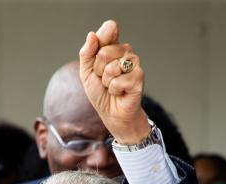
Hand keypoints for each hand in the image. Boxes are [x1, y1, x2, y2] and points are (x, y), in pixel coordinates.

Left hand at [77, 20, 148, 144]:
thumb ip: (86, 53)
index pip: (110, 28)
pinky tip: (120, 92)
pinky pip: (118, 81)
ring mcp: (134, 63)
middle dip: (98, 70)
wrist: (111, 112)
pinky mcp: (139, 77)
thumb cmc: (100, 91)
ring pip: (111, 67)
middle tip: (104, 79)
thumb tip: (92, 35)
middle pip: (105, 51)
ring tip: (112, 86)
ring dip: (106, 81)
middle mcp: (126, 51)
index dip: (101, 40)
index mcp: (114, 45)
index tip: (97, 57)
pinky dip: (114, 90)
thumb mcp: (86, 71)